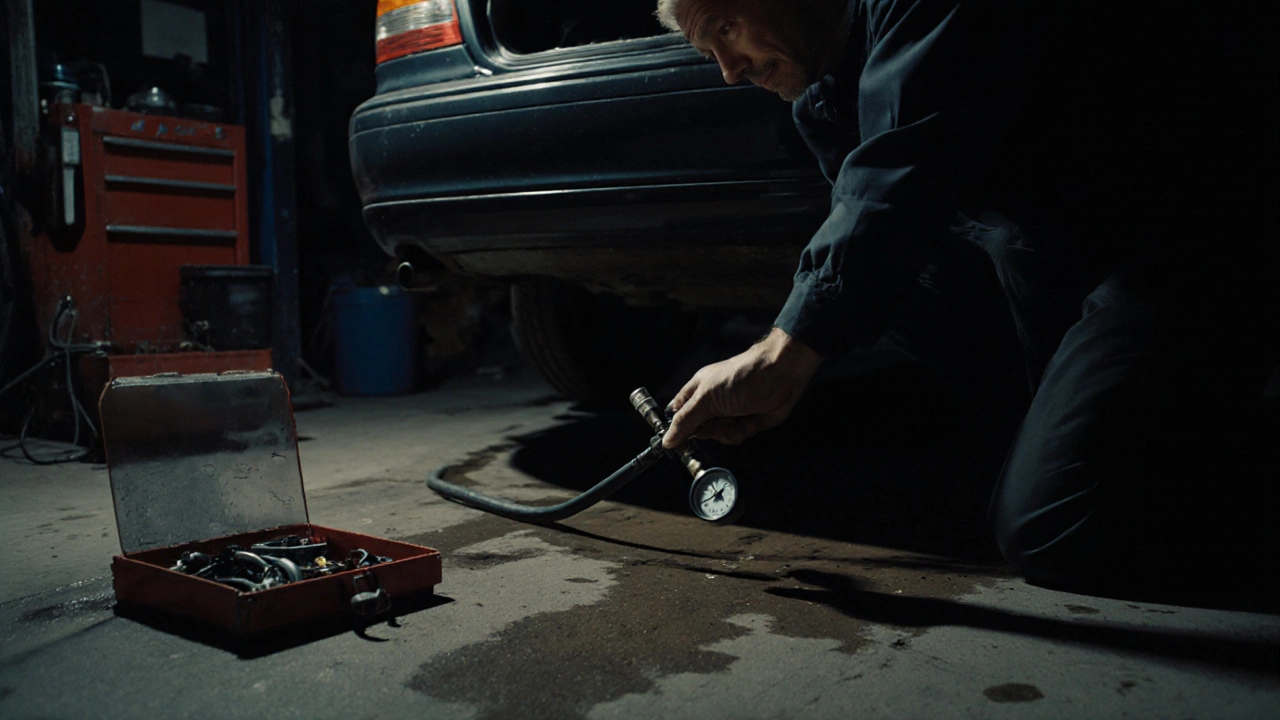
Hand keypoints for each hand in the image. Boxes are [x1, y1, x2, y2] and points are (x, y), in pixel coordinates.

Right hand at [663, 327, 823, 447]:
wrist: (781, 375)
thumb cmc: (742, 377)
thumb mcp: (708, 398)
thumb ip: (686, 420)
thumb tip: (667, 439)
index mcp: (698, 391)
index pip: (678, 414)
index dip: (677, 428)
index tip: (678, 441)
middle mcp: (712, 403)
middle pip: (699, 430)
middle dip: (710, 430)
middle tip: (718, 420)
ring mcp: (730, 413)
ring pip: (718, 436)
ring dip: (728, 431)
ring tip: (737, 417)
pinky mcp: (747, 422)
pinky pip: (736, 437)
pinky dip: (743, 431)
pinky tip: (750, 420)